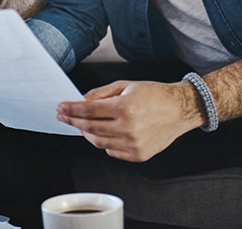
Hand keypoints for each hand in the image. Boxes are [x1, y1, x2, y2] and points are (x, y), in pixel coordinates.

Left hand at [56, 80, 203, 161]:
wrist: (179, 110)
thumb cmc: (155, 95)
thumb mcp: (126, 86)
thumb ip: (101, 93)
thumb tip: (81, 100)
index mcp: (125, 108)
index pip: (88, 111)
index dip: (71, 109)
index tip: (61, 108)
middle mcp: (128, 128)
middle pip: (89, 128)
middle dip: (72, 121)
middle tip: (63, 116)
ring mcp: (133, 144)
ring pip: (98, 142)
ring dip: (86, 133)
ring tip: (82, 124)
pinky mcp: (138, 155)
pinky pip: (111, 151)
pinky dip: (103, 142)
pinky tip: (103, 133)